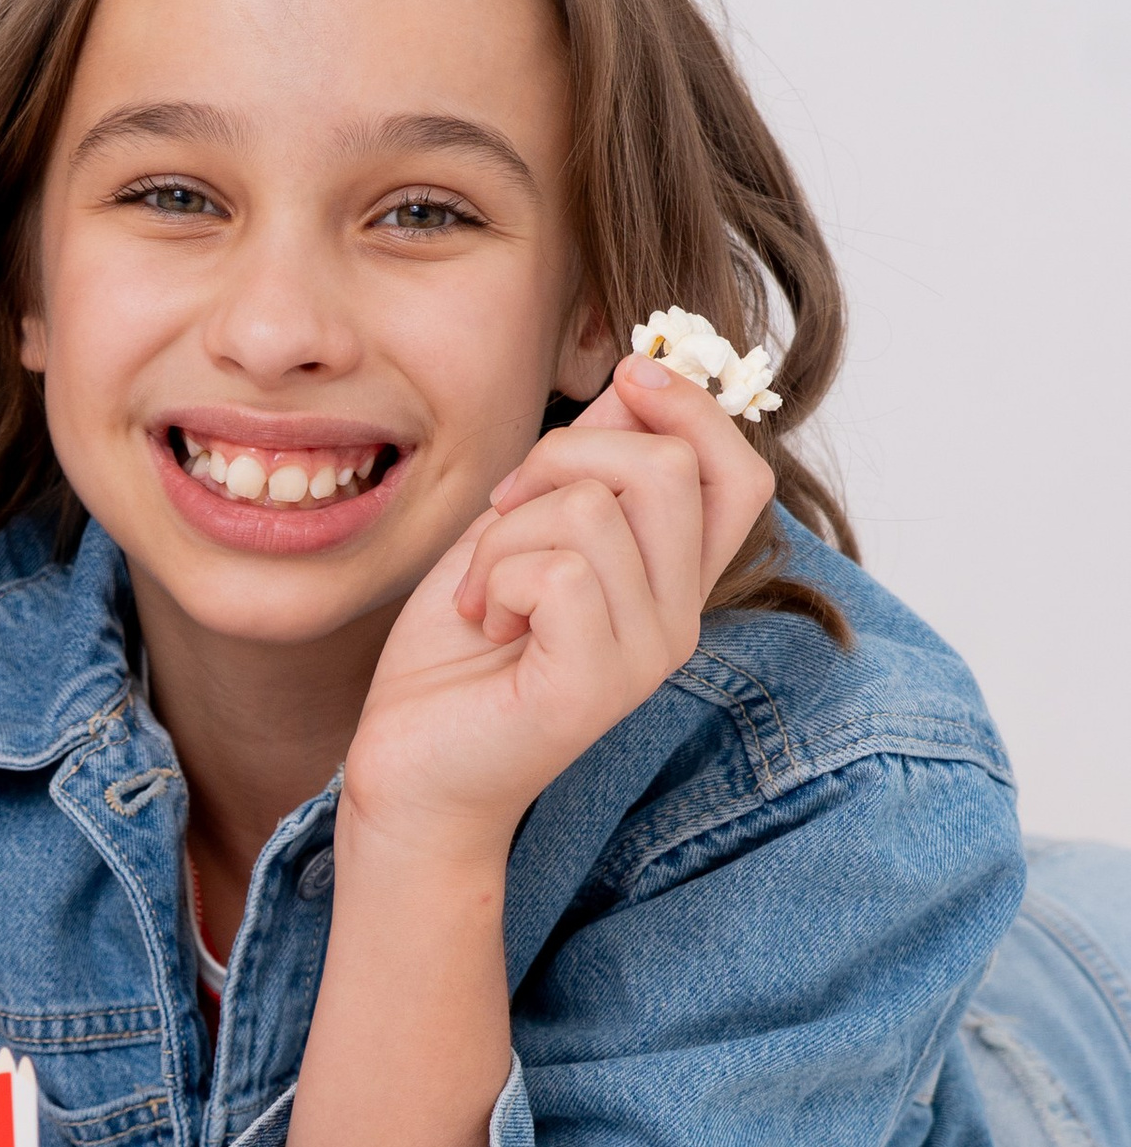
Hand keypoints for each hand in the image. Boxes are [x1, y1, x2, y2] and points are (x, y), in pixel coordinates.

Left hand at [344, 356, 773, 864]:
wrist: (408, 770)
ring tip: (486, 589)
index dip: (691, 406)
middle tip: (504, 508)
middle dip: (564, 456)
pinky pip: (561, 571)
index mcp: (671, 580)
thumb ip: (584, 466)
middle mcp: (677, 620)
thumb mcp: (521, 530)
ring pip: (598, 510)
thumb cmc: (458, 657)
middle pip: (669, 467)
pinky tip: (485, 623)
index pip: (737, 471)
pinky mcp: (596, 686)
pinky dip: (498, 576)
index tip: (626, 376)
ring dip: (510, 530)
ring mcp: (645, 657)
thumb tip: (640, 377)